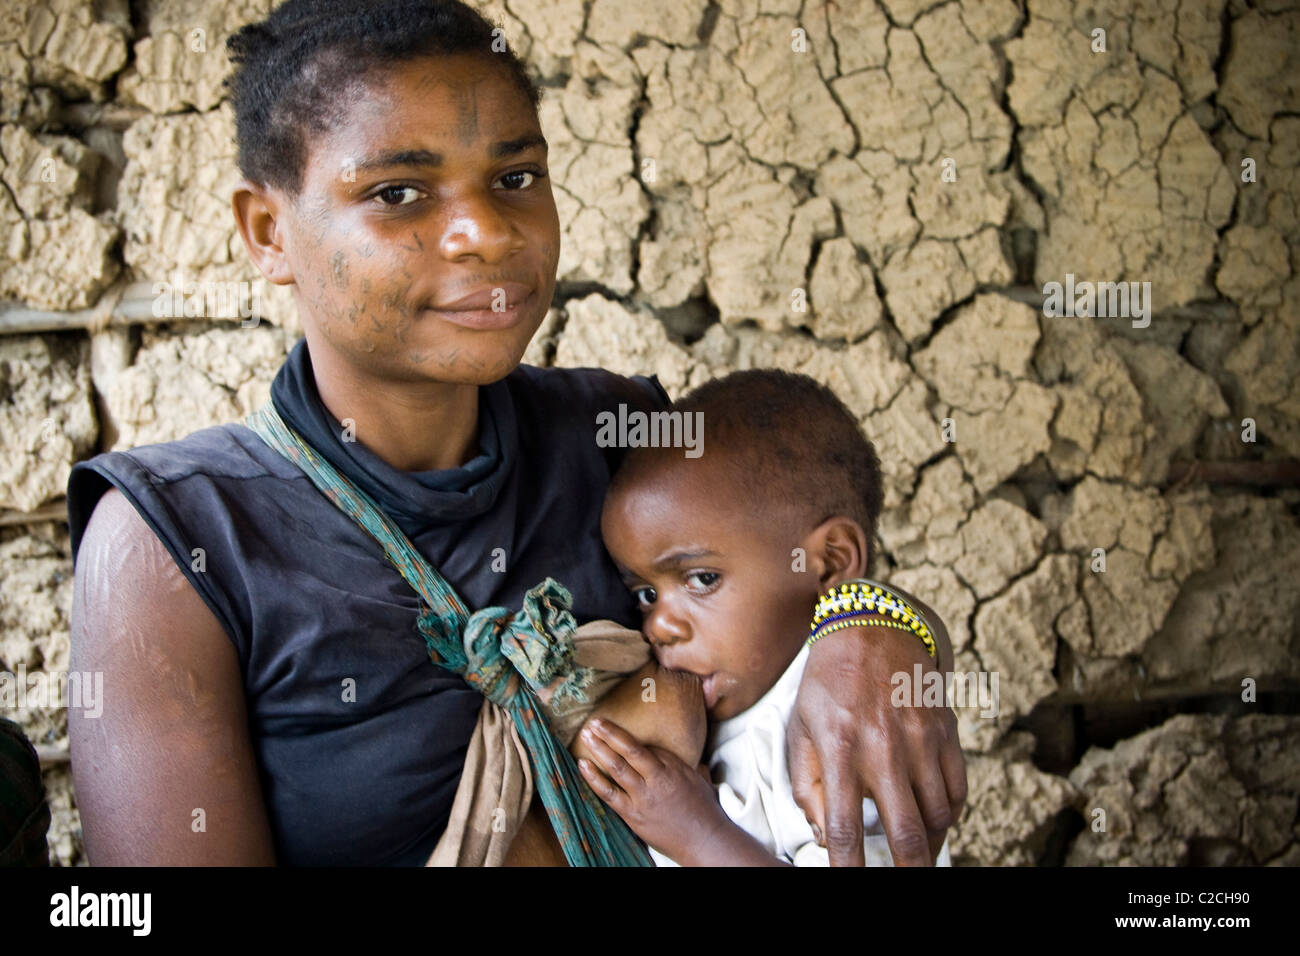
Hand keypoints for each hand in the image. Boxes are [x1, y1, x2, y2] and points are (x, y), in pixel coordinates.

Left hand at [577, 717, 729, 862]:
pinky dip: (594, 778)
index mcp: (673, 767)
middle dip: (610, 733)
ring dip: (599, 749)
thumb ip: (685, 763)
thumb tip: (684, 750)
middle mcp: (657, 779)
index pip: (646, 745)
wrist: (705, 841)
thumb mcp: (699, 778)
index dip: (628, 736)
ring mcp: (643, 797)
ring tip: (586, 735)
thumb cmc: (704, 809)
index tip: (612, 725)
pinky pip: (609, 793)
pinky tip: (583, 765)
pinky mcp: (633, 815)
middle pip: (629, 750)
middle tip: (594, 721)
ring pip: (617, 768)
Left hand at [788, 606, 965, 866]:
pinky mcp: (946, 731)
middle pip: (906, 833)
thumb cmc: (828, 683)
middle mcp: (884, 748)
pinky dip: (951, 814)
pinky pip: (958, 788)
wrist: (872, 628)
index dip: (847, 867)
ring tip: (917, 852)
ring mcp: (921, 740)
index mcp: (841, 748)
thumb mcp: (801, 727)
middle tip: (905, 882)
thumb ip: (808, 784)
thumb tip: (824, 834)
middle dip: (908, 870)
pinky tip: (935, 820)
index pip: (844, 827)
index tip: (848, 883)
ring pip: (938, 815)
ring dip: (930, 843)